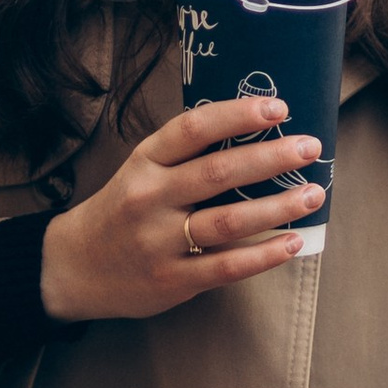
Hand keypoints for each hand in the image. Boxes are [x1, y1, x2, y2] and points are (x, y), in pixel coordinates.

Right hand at [37, 96, 322, 323]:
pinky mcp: (172, 280)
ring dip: (278, 206)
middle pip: (218, 172)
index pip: (193, 129)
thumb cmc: (122, 210)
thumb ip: (186, 156)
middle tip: (311, 148)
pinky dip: (264, 255)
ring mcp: (160, 241)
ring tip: (314, 194)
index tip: (278, 108)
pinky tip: (293, 242)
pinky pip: (227, 267)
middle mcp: (150, 198)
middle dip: (270, 158)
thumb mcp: (141, 170)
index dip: (237, 114)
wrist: (74, 268)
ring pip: (228, 221)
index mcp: (144, 161)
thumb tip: (257, 131)